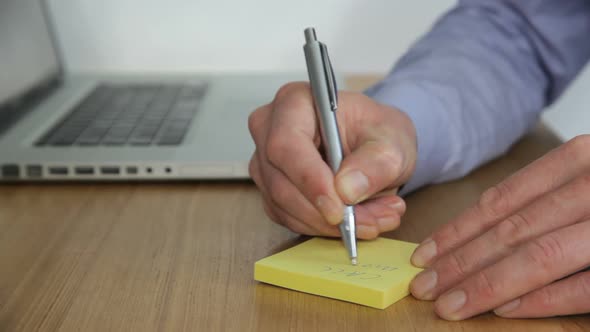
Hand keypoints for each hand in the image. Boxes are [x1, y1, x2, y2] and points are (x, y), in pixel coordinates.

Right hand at [248, 82, 416, 238]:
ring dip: (330, 224)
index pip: (286, 143)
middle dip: (326, 211)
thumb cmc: (375, 131)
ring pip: (284, 206)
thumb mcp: (392, 141)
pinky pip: (290, 218)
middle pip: (281, 182)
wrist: (373, 144)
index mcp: (294, 102)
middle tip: (372, 221)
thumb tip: (347, 189)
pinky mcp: (271, 191)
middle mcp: (270, 130)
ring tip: (376, 219)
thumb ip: (375, 163)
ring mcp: (266, 162)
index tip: (338, 208)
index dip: (309, 179)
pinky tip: (357, 221)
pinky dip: (323, 228)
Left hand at [409, 135, 589, 319]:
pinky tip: (508, 311)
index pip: (501, 201)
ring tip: (451, 304)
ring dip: (489, 284)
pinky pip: (587, 286)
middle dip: (461, 262)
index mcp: (579, 159)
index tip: (425, 255)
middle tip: (425, 287)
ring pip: (540, 255)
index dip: (457, 231)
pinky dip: (545, 299)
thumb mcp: (582, 177)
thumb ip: (539, 201)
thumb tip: (475, 237)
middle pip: (512, 230)